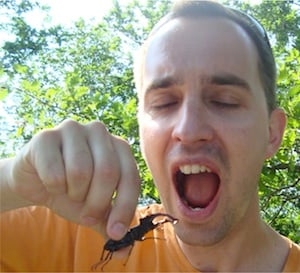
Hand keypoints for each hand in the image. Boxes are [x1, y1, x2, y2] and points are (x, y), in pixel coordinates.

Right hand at [6, 119, 140, 238]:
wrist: (37, 182)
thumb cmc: (73, 191)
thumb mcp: (96, 208)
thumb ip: (112, 224)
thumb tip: (125, 251)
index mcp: (119, 146)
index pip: (131, 177)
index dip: (124, 208)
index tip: (115, 233)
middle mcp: (99, 131)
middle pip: (107, 172)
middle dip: (96, 203)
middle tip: (86, 214)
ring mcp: (73, 129)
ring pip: (80, 171)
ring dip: (73, 194)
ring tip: (69, 192)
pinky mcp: (46, 136)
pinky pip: (54, 172)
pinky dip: (52, 187)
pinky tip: (50, 182)